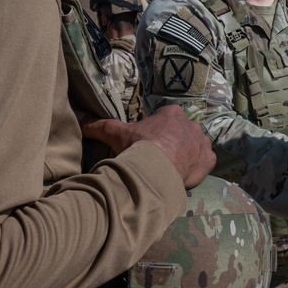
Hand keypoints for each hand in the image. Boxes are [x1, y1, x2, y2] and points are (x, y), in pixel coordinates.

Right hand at [80, 105, 214, 188]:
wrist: (154, 174)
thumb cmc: (138, 149)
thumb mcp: (116, 134)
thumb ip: (98, 124)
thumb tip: (79, 118)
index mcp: (172, 113)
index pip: (166, 118)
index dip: (157, 131)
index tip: (148, 143)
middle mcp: (191, 125)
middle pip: (182, 132)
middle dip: (173, 142)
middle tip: (159, 157)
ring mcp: (202, 143)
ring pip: (195, 146)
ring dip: (187, 153)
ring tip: (171, 167)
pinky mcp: (208, 160)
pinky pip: (206, 160)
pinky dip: (198, 166)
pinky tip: (185, 172)